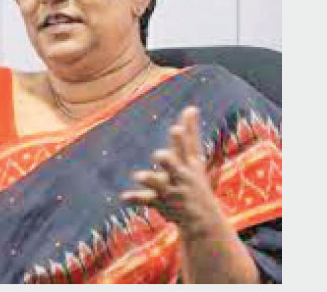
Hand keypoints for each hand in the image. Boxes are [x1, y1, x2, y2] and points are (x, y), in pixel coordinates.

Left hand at [120, 107, 223, 234]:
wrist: (203, 219)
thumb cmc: (195, 181)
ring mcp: (171, 190)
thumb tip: (191, 107)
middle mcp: (181, 176)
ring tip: (140, 176)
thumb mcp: (195, 158)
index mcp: (190, 163)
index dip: (185, 133)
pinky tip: (123, 197)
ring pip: (159, 184)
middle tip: (160, 154)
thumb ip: (190, 133)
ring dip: (150, 180)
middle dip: (168, 160)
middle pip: (174, 165)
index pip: (189, 146)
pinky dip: (135, 198)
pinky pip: (146, 199)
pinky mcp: (160, 201)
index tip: (180, 121)